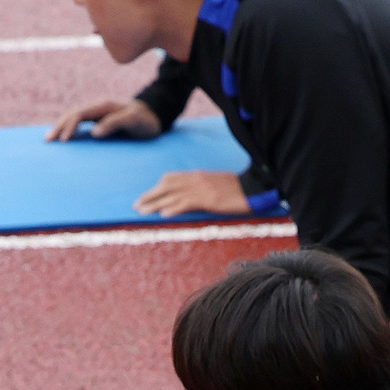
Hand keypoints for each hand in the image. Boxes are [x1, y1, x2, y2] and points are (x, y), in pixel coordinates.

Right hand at [47, 97, 162, 142]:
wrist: (154, 116)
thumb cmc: (145, 120)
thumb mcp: (134, 121)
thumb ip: (116, 123)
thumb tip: (94, 132)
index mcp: (103, 106)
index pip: (79, 114)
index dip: (69, 126)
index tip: (64, 141)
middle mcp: (97, 108)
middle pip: (72, 114)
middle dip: (59, 126)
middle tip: (47, 141)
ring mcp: (97, 114)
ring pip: (74, 118)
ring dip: (61, 127)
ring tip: (50, 139)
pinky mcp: (99, 120)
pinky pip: (79, 123)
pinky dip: (69, 129)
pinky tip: (63, 138)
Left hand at [134, 169, 251, 217]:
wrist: (254, 189)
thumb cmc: (237, 189)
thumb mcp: (216, 185)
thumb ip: (201, 188)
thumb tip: (190, 198)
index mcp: (198, 175)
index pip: (171, 178)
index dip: (156, 187)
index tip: (146, 195)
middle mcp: (196, 179)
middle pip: (167, 185)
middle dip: (150, 195)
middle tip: (136, 205)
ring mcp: (202, 189)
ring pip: (172, 195)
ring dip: (155, 203)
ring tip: (142, 211)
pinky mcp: (208, 199)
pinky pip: (187, 203)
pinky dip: (173, 208)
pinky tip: (164, 214)